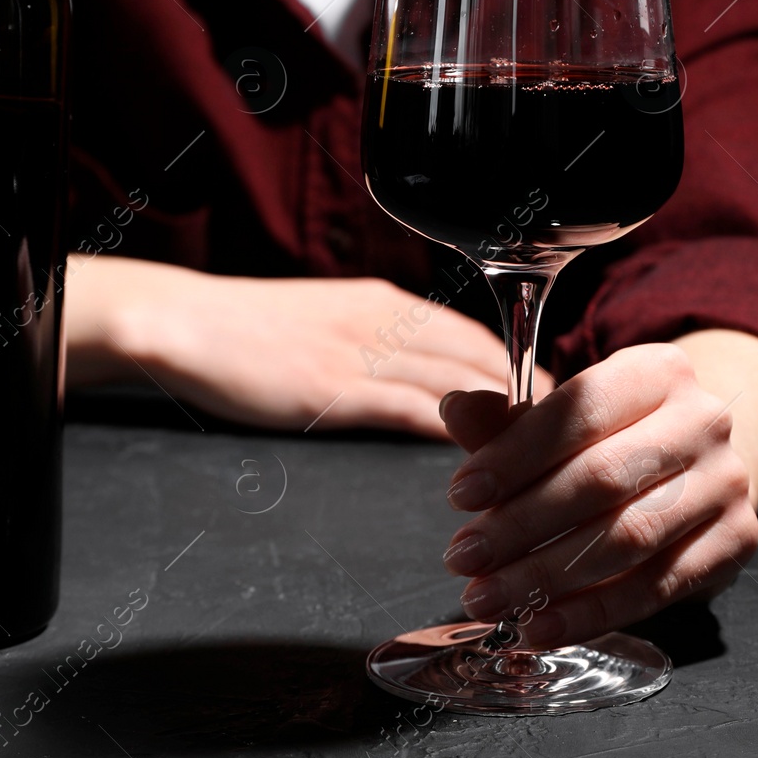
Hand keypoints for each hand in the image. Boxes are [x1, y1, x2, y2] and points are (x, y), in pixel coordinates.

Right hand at [65, 255, 550, 436]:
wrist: (184, 322)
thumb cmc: (247, 329)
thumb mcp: (326, 320)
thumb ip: (377, 341)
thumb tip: (425, 375)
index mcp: (383, 302)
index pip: (474, 333)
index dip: (523, 366)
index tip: (558, 397)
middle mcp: (382, 321)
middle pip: (480, 357)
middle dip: (533, 393)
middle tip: (573, 432)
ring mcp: (358, 353)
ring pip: (456, 382)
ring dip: (504, 416)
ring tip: (544, 451)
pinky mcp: (331, 387)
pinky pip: (408, 407)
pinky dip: (452, 430)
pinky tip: (481, 454)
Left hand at [438, 343, 757, 646]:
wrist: (699, 463)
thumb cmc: (613, 438)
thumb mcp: (562, 419)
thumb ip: (506, 422)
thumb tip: (454, 409)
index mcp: (657, 371)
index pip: (580, 409)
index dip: (515, 455)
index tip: (460, 495)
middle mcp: (703, 421)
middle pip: (603, 478)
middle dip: (522, 524)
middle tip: (464, 557)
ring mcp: (726, 483)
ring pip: (629, 538)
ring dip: (547, 576)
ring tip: (489, 598)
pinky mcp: (736, 541)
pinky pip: (655, 588)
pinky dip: (590, 614)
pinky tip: (539, 626)